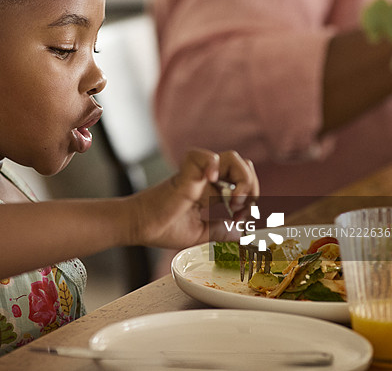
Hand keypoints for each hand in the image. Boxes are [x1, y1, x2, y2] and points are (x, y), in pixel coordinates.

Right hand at [129, 148, 258, 249]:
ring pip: (232, 158)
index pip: (245, 180)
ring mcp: (197, 174)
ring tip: (232, 200)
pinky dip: (212, 164)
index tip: (242, 218)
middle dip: (251, 189)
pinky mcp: (184, 175)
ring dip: (241, 180)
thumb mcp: (203, 233)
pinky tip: (211, 179)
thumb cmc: (164, 227)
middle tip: (239, 210)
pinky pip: (203, 157)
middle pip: (244, 166)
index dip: (252, 198)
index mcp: (213, 189)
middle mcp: (208, 178)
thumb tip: (243, 232)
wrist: (139, 227)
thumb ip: (222, 230)